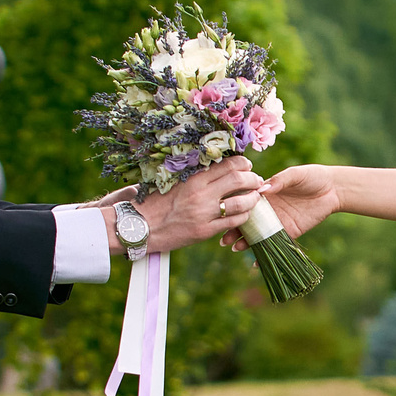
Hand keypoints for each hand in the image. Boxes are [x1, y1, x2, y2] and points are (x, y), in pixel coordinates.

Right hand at [140, 157, 260, 254]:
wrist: (139, 226)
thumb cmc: (153, 202)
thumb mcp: (172, 182)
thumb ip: (193, 175)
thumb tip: (213, 166)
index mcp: (193, 178)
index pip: (228, 164)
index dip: (243, 164)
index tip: (246, 166)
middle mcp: (201, 194)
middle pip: (239, 180)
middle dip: (253, 179)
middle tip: (256, 181)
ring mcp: (204, 213)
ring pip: (242, 202)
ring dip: (253, 198)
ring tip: (255, 197)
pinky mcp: (205, 231)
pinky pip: (233, 222)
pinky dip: (244, 216)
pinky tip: (244, 214)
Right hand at [226, 165, 337, 250]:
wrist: (333, 190)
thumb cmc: (312, 177)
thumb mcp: (295, 174)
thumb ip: (280, 180)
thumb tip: (262, 188)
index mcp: (266, 194)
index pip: (245, 202)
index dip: (233, 209)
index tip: (222, 215)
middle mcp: (269, 209)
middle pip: (247, 222)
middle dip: (234, 230)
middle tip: (224, 239)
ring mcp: (278, 222)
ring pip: (258, 235)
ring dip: (246, 243)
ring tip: (235, 248)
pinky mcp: (289, 233)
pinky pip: (275, 245)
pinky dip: (265, 254)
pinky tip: (255, 262)